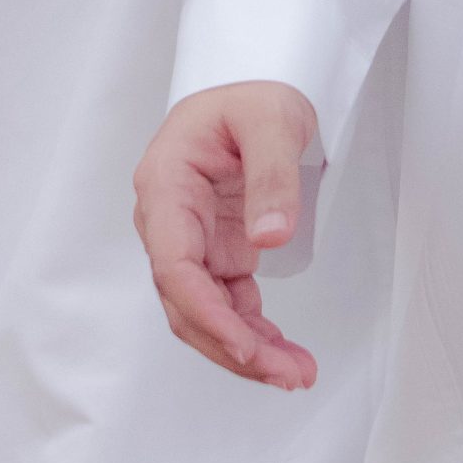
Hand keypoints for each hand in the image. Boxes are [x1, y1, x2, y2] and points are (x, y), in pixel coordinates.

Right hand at [133, 82, 318, 388]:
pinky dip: (252, 334)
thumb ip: (272, 175)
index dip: (204, 312)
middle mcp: (169, 218)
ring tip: (296, 373)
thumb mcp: (271, 121)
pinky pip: (225, 305)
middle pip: (185, 301)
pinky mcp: (215, 251)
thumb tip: (270, 237)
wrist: (257, 88)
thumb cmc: (254, 95)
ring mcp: (191, 239)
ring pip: (203, 313)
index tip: (244, 346)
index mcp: (166, 183)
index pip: (173, 263)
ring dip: (244, 350)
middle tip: (287, 374)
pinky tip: (283, 353)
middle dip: (232, 346)